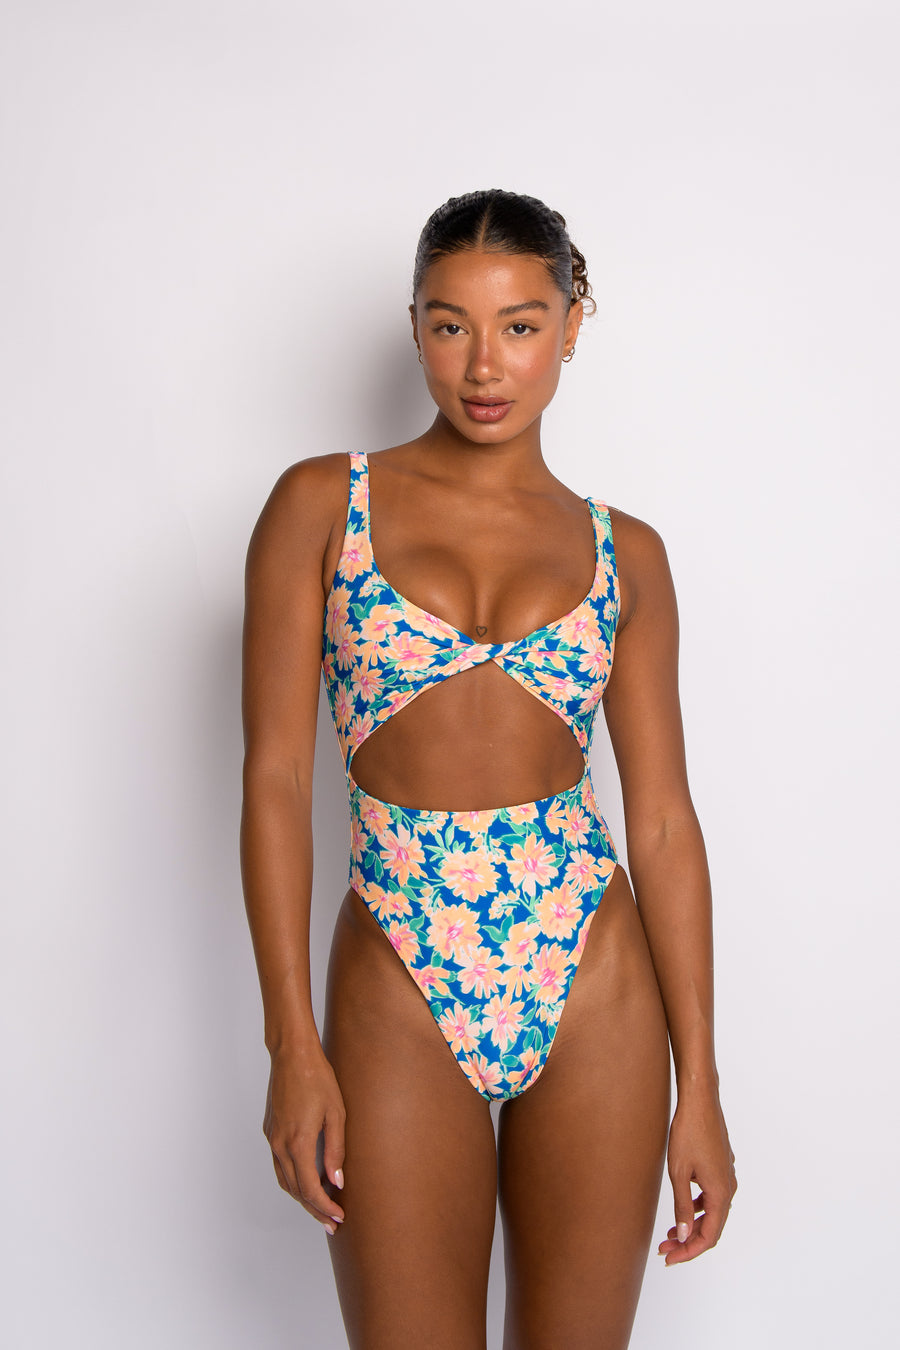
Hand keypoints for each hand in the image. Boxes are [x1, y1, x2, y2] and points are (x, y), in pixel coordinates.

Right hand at [263, 1043, 346, 1234]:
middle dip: (313, 1209)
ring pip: (284, 1180)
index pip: (309, 1189)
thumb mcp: (336, 1113)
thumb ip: (336, 1150)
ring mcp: (272, 1138)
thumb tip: (337, 1182)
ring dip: (301, 1197)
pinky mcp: (270, 1130)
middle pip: (294, 1190)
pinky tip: (306, 1180)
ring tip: (320, 1208)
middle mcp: (280, 1145)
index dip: (324, 1207)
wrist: (292, 1055)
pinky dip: (292, 1179)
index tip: (339, 1217)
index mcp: (298, 1142)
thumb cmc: (318, 1079)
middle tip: (332, 1222)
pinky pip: (279, 1165)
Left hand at [658, 1083, 735, 1265]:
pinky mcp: (721, 1166)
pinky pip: (713, 1196)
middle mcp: (729, 1187)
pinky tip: (683, 1206)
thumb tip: (685, 1236)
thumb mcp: (679, 1173)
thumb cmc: (688, 1133)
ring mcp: (727, 1176)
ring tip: (671, 1231)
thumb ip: (682, 1207)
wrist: (700, 1101)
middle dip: (689, 1241)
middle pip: (712, 1227)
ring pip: (712, 1212)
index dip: (689, 1252)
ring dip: (693, 1225)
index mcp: (721, 1192)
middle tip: (665, 1247)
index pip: (709, 1236)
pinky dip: (698, 1208)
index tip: (669, 1257)